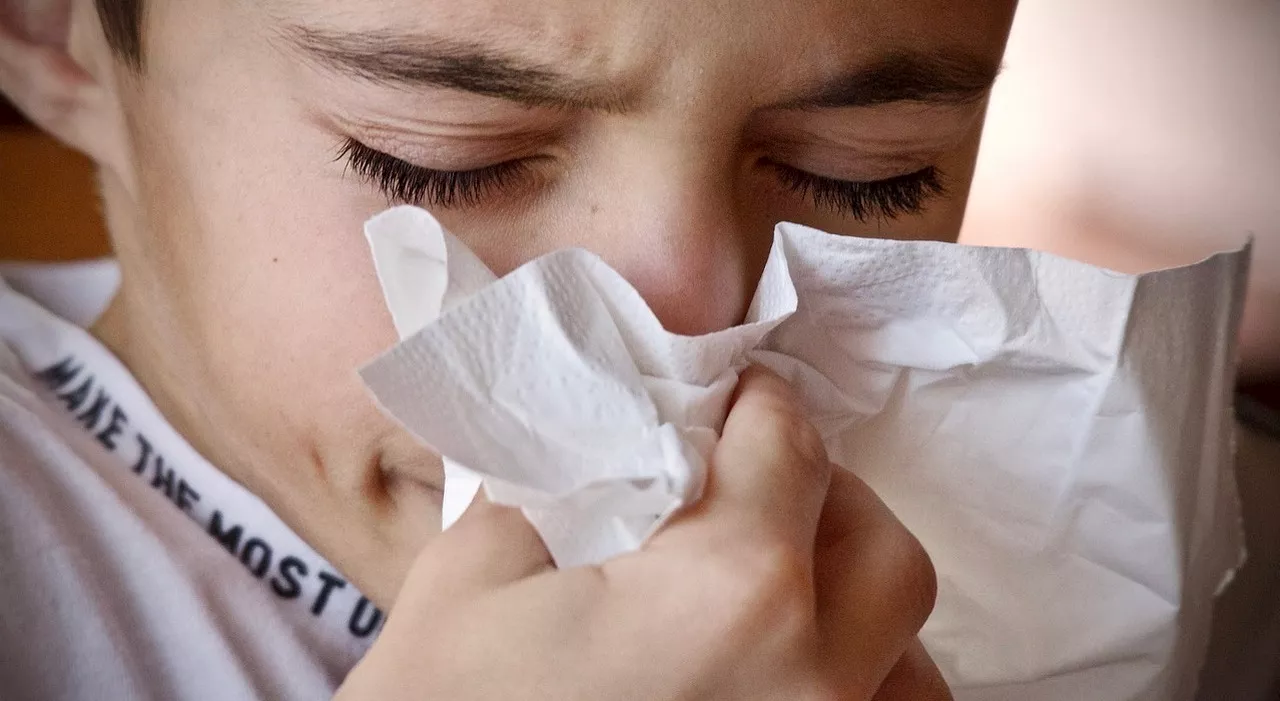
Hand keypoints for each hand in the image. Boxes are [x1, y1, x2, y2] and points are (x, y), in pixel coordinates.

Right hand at [337, 367, 946, 699]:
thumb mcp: (469, 580)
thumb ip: (558, 486)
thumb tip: (608, 444)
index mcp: (732, 591)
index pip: (789, 448)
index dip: (760, 404)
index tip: (738, 400)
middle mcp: (812, 676)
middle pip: (882, 549)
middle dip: (826, 498)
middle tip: (754, 489)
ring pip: (910, 659)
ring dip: (858, 605)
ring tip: (782, 592)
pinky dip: (862, 689)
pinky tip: (791, 677)